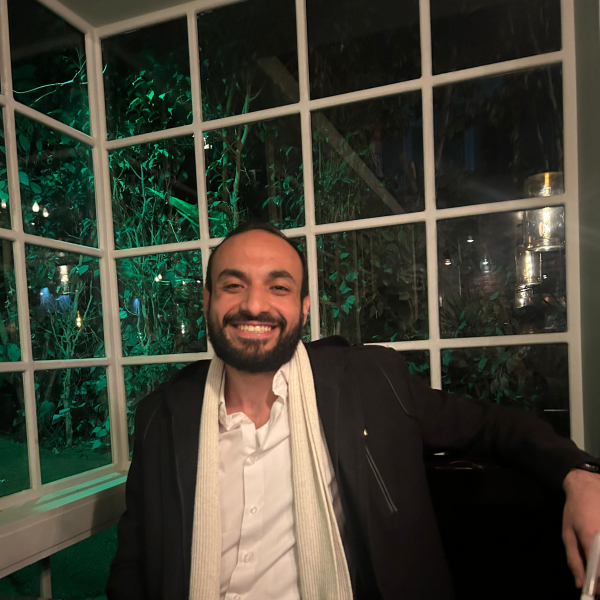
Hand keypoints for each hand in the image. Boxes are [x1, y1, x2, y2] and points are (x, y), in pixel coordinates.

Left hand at [562, 468, 599, 587]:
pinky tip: (598, 549)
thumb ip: (574, 560)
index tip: (597, 595)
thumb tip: (581, 584)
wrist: (588, 485)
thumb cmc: (575, 510)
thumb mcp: (568, 534)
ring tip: (595, 558)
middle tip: (599, 584)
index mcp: (590, 536)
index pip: (599, 571)